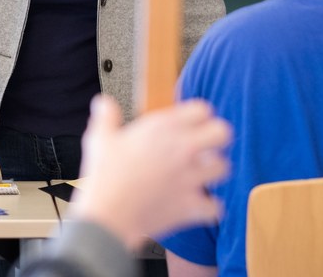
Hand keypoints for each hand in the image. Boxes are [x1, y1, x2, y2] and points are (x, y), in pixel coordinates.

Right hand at [70, 95, 231, 250]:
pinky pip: (214, 206)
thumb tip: (103, 104)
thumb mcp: (99, 140)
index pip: (201, 110)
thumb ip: (106, 117)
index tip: (191, 123)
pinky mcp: (191, 205)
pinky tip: (196, 204)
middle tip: (204, 146)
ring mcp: (189, 178)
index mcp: (162, 129)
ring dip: (213, 171)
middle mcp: (181, 150)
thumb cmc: (103, 178)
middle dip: (216, 139)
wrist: (107, 217)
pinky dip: (208, 207)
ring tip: (200, 174)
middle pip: (223, 133)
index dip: (198, 116)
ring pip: (223, 167)